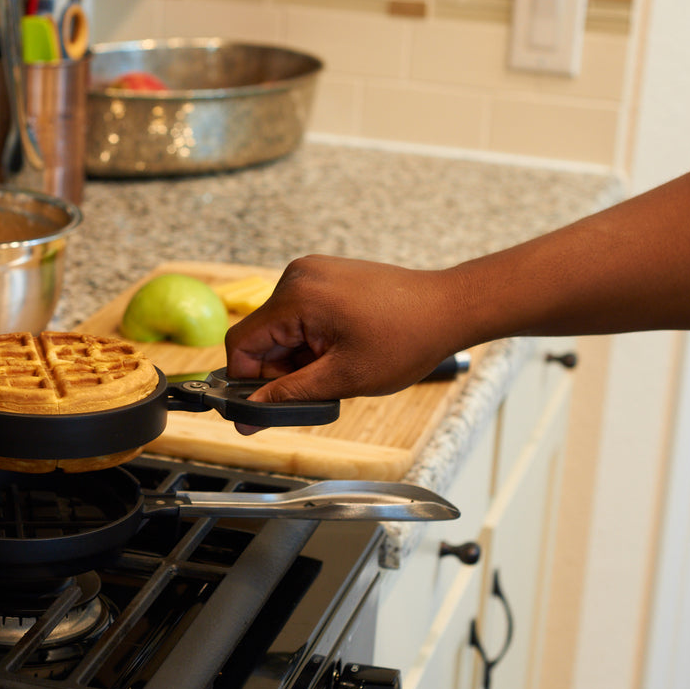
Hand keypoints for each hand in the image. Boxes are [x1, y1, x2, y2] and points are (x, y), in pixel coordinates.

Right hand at [224, 255, 466, 431]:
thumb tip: (247, 417)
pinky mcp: (325, 274)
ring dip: (297, 353)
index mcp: (296, 298)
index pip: (241, 343)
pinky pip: (299, 311)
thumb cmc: (406, 339)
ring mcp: (311, 271)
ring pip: (280, 326)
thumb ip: (288, 397)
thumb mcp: (343, 378)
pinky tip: (341, 346)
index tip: (264, 403)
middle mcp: (297, 276)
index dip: (247, 380)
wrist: (448, 308)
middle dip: (280, 367)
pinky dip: (310, 336)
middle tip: (317, 385)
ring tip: (337, 363)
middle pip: (261, 335)